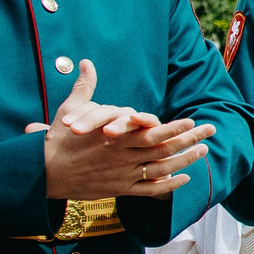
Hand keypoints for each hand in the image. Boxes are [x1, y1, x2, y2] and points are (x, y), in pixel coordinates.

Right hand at [37, 62, 211, 200]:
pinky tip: (184, 178)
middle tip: (211, 130)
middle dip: (190, 139)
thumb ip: (84, 87)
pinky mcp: (119, 190)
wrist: (42, 174)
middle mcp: (123, 156)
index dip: (174, 128)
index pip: (151, 132)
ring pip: (161, 169)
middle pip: (163, 149)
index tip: (192, 120)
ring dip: (185, 161)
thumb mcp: (70, 111)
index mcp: (114, 137)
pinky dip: (168, 186)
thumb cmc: (57, 141)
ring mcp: (122, 175)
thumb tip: (87, 62)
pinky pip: (149, 190)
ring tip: (204, 150)